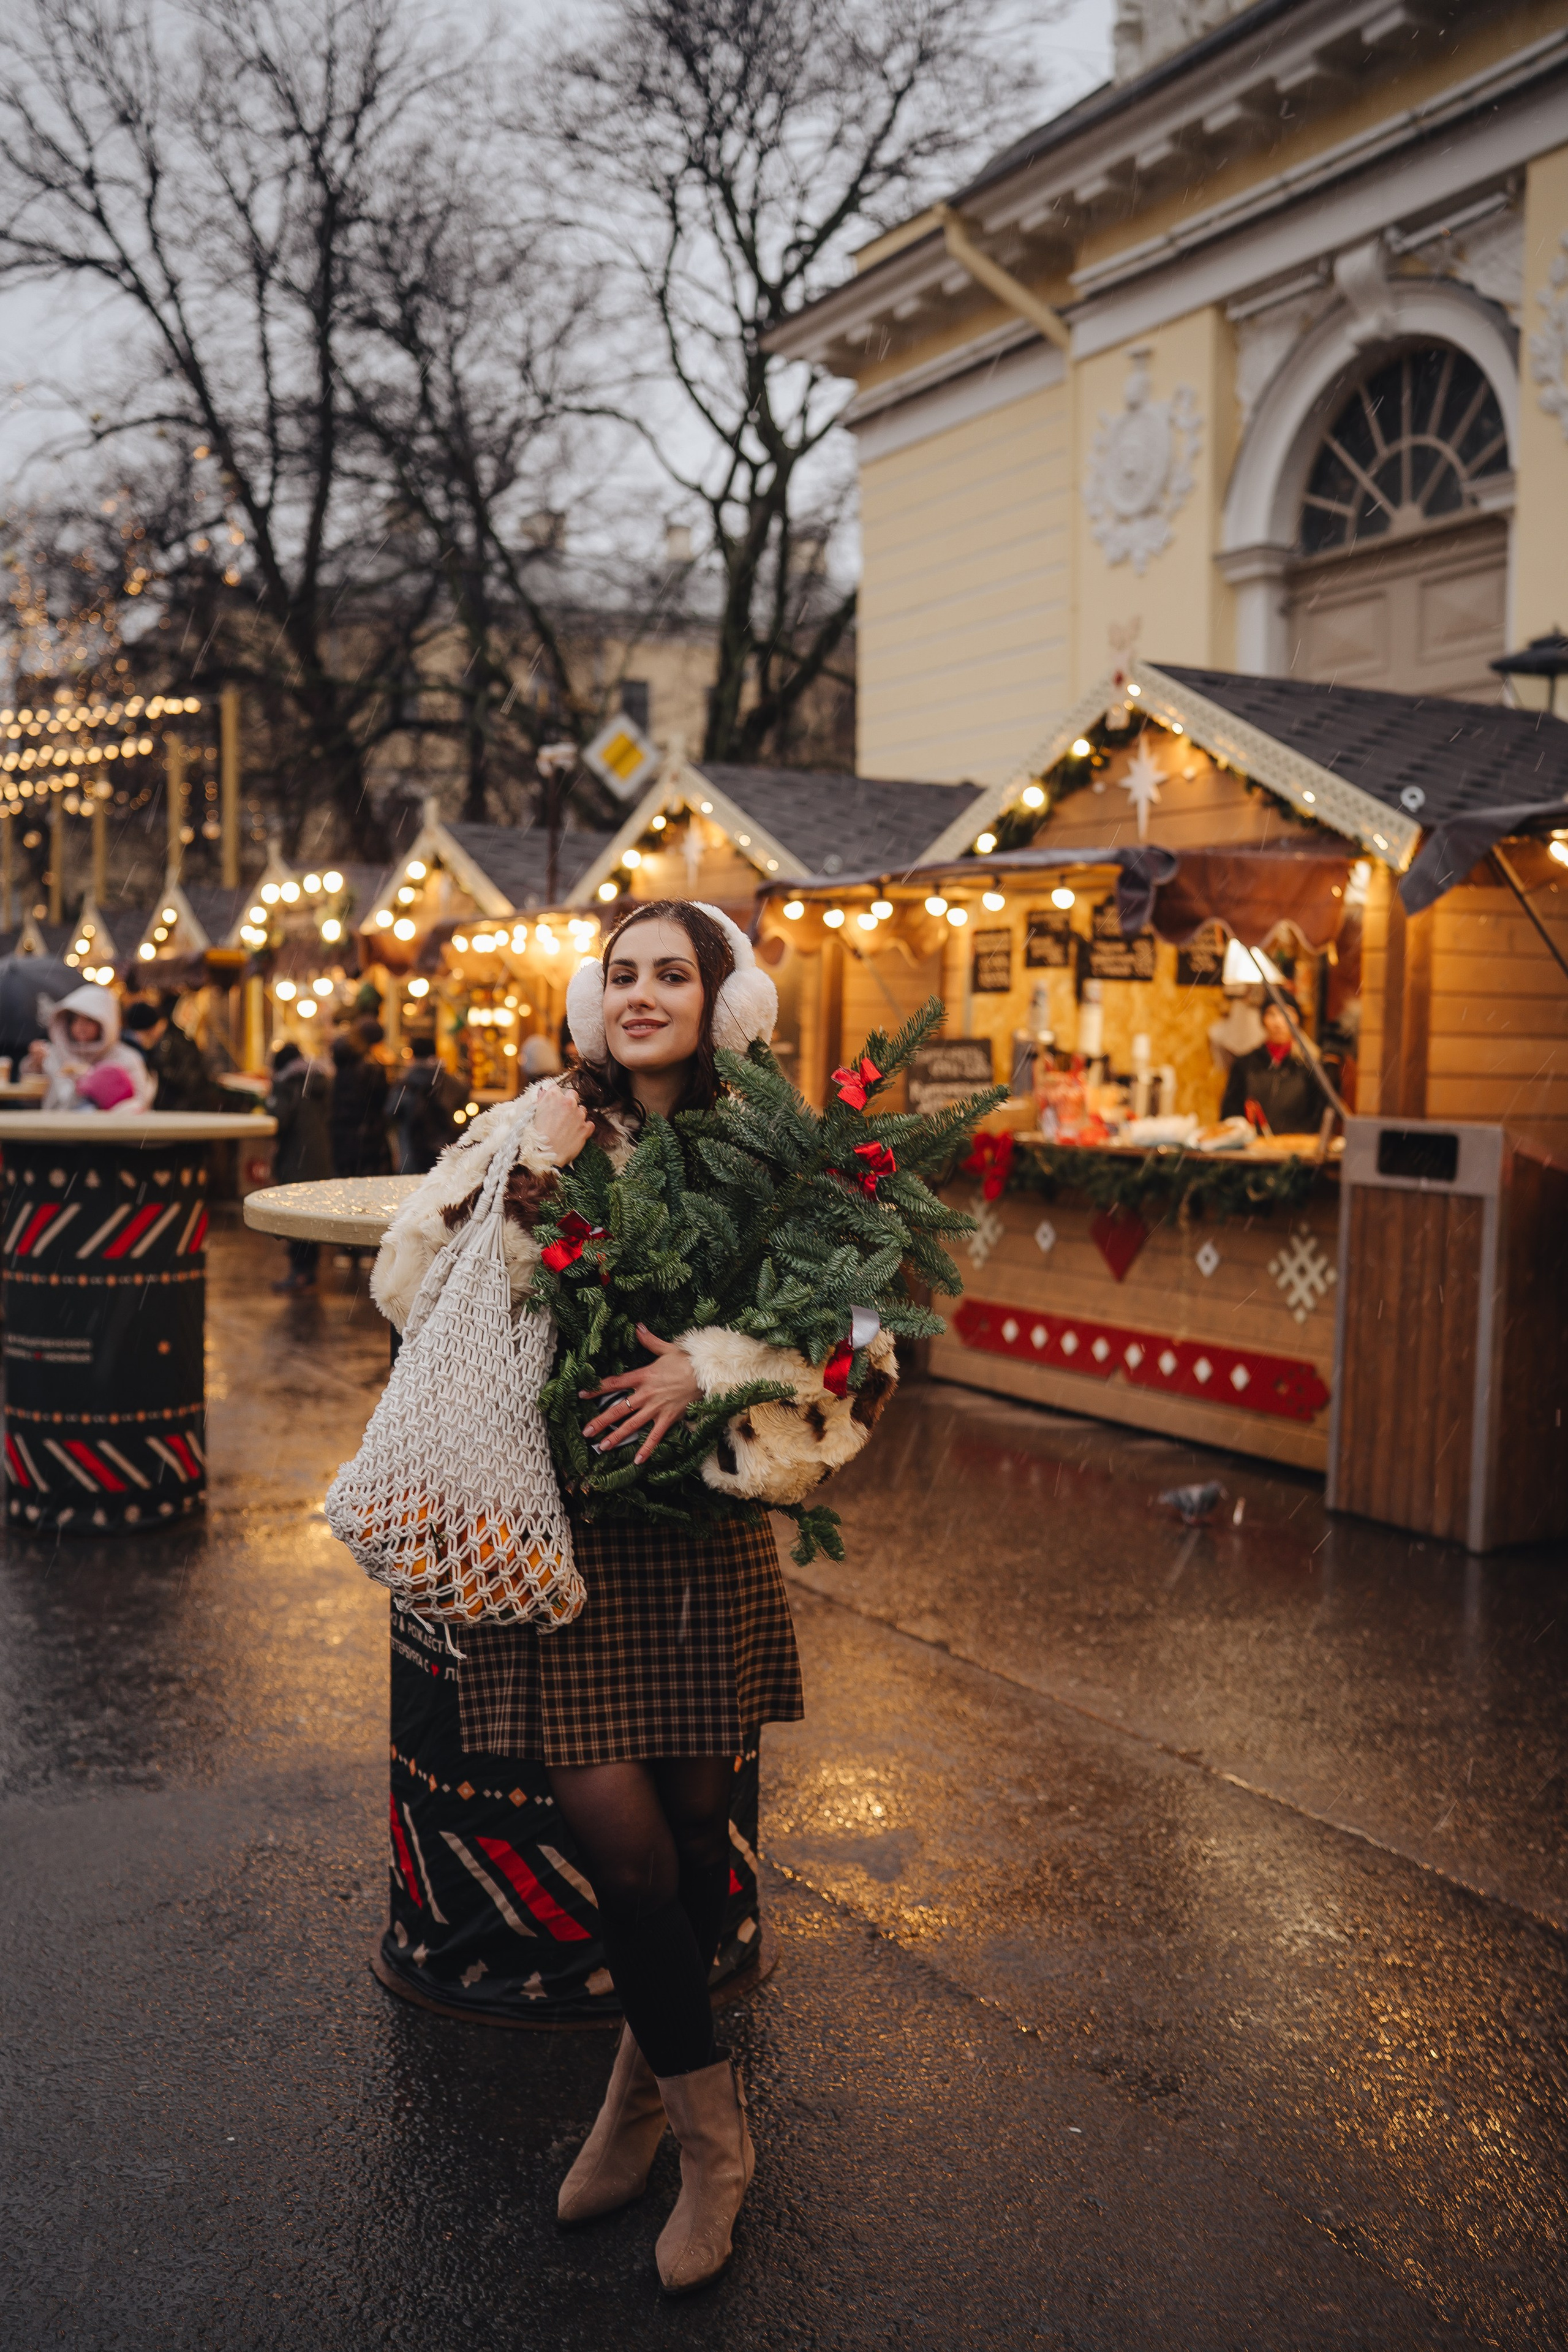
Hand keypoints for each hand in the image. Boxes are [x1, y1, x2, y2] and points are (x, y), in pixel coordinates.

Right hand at [531, 1084, 593, 1165]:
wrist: (544, 1155)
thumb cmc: (536, 1135)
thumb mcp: (534, 1114)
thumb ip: (541, 1100)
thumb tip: (544, 1091)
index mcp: (554, 1096)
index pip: (557, 1088)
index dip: (555, 1097)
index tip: (553, 1105)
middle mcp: (568, 1102)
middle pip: (573, 1095)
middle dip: (569, 1102)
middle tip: (562, 1114)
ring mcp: (579, 1115)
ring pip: (582, 1109)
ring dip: (577, 1115)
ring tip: (568, 1127)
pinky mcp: (586, 1128)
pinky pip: (589, 1124)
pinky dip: (584, 1128)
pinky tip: (575, 1134)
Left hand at [580, 1325, 700, 1464]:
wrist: (706, 1373)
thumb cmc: (687, 1361)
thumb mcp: (667, 1348)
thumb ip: (649, 1340)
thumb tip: (638, 1326)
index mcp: (643, 1376)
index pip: (614, 1383)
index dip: (596, 1389)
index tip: (582, 1395)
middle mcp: (645, 1394)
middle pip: (618, 1409)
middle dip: (600, 1421)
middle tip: (586, 1432)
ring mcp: (656, 1408)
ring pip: (632, 1425)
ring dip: (616, 1437)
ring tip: (602, 1447)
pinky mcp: (668, 1418)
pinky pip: (655, 1436)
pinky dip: (646, 1449)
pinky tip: (637, 1460)